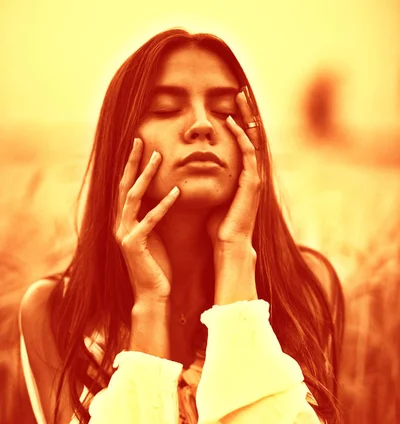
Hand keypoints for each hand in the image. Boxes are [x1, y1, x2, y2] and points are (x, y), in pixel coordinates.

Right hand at [115, 138, 179, 302]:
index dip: (131, 165)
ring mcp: (124, 234)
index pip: (126, 187)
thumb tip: (162, 195)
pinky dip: (163, 205)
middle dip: (132, 162)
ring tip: (158, 157)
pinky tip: (176, 192)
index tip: (140, 144)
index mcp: (124, 221)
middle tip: (140, 139)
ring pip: (133, 198)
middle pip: (125, 186)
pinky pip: (150, 220)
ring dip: (146, 176)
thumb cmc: (156, 265)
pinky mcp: (134, 245)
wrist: (153, 294)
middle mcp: (119, 225)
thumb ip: (151, 216)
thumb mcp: (153, 235)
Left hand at [206, 90, 260, 250]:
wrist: (229, 245)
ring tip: (240, 96)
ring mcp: (256, 177)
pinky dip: (240, 136)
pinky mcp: (252, 183)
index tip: (232, 103)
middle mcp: (255, 173)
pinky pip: (248, 153)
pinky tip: (230, 121)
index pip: (246, 141)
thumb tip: (199, 172)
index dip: (241, 121)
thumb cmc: (219, 227)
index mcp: (247, 176)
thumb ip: (214, 182)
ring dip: (247, 116)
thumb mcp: (215, 197)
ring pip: (254, 138)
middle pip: (254, 134)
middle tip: (241, 90)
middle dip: (248, 112)